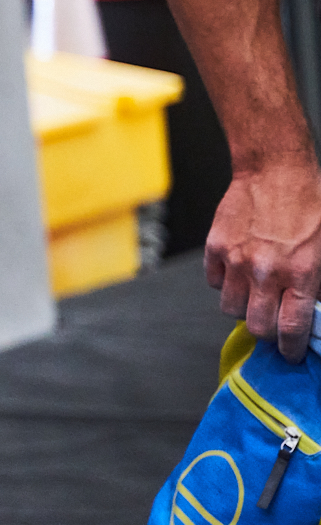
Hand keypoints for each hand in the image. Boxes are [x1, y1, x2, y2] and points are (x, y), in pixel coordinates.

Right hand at [208, 159, 320, 359]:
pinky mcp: (215, 247)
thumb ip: (317, 284)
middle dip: (267, 332)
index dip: (291, 348)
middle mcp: (265, 272)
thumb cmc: (310, 205)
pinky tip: (239, 271)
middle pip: (257, 326)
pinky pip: (214, 282)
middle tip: (273, 324)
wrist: (276, 171)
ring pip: (231, 308)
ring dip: (244, 307)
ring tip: (255, 295)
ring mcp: (236, 260)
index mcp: (300, 274)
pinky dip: (226, 283)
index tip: (291, 353)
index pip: (291, 329)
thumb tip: (309, 311)